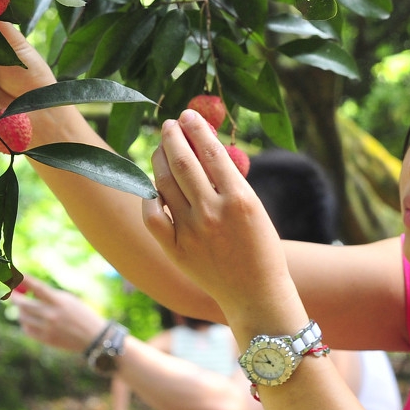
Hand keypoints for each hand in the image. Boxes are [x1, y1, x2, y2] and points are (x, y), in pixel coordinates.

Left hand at [13, 275, 109, 353]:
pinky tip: (29, 320)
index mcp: (59, 301)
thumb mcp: (68, 299)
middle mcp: (52, 315)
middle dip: (15, 297)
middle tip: (11, 293)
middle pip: (24, 304)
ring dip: (21, 311)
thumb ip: (49, 295)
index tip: (14, 274)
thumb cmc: (81, 314)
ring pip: (23, 317)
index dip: (24, 280)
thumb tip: (27, 289)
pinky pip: (28, 330)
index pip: (37, 288)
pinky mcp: (46, 339)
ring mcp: (48, 328)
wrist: (93, 337)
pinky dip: (25, 324)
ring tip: (25, 308)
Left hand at [142, 110, 293, 320]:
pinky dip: (149, 197)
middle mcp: (213, 212)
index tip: (188, 115)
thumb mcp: (254, 208)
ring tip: (160, 147)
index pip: (211, 152)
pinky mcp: (176, 250)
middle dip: (172, 137)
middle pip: (182, 162)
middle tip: (168, 125)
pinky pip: (152, 216)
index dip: (196, 128)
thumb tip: (204, 148)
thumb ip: (229, 181)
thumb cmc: (260, 248)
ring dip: (159, 159)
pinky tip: (152, 186)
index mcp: (239, 198)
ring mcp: (192, 231)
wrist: (257, 294)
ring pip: (164, 183)